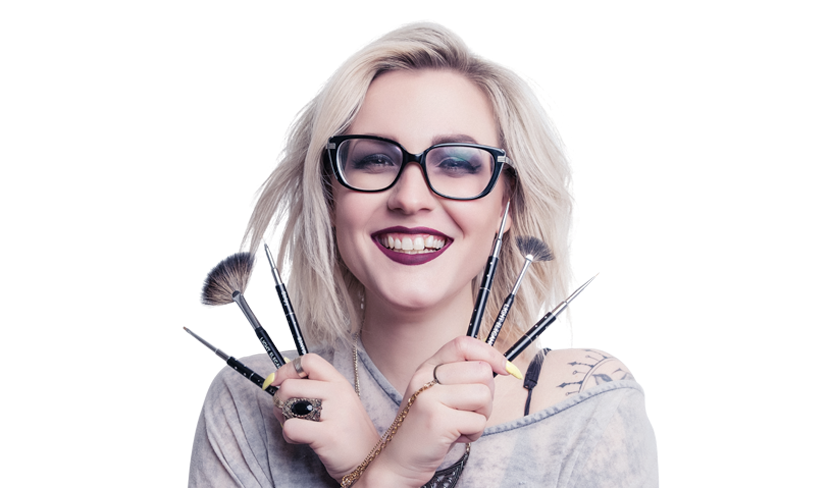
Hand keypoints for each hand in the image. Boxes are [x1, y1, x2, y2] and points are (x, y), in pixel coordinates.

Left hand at [270, 354, 379, 479]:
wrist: (369, 462)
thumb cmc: (348, 435)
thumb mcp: (338, 404)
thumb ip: (316, 390)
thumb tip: (281, 381)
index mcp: (340, 383)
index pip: (309, 361)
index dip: (287, 370)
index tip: (279, 382)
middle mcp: (339, 393)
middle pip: (290, 384)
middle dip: (279, 400)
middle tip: (286, 413)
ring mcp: (335, 413)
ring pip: (287, 402)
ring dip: (282, 417)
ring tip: (295, 427)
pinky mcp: (328, 435)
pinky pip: (291, 427)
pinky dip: (288, 435)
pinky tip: (299, 440)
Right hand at [362, 336, 518, 486]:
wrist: (398, 460)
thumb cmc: (426, 426)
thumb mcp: (437, 392)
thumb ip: (461, 376)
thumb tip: (503, 366)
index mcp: (427, 367)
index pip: (463, 344)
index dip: (490, 353)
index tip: (504, 369)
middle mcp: (425, 377)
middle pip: (481, 370)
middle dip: (487, 394)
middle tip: (470, 410)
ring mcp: (429, 397)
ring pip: (484, 395)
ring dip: (481, 415)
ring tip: (462, 423)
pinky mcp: (438, 421)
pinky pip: (478, 421)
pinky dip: (474, 433)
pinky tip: (455, 437)